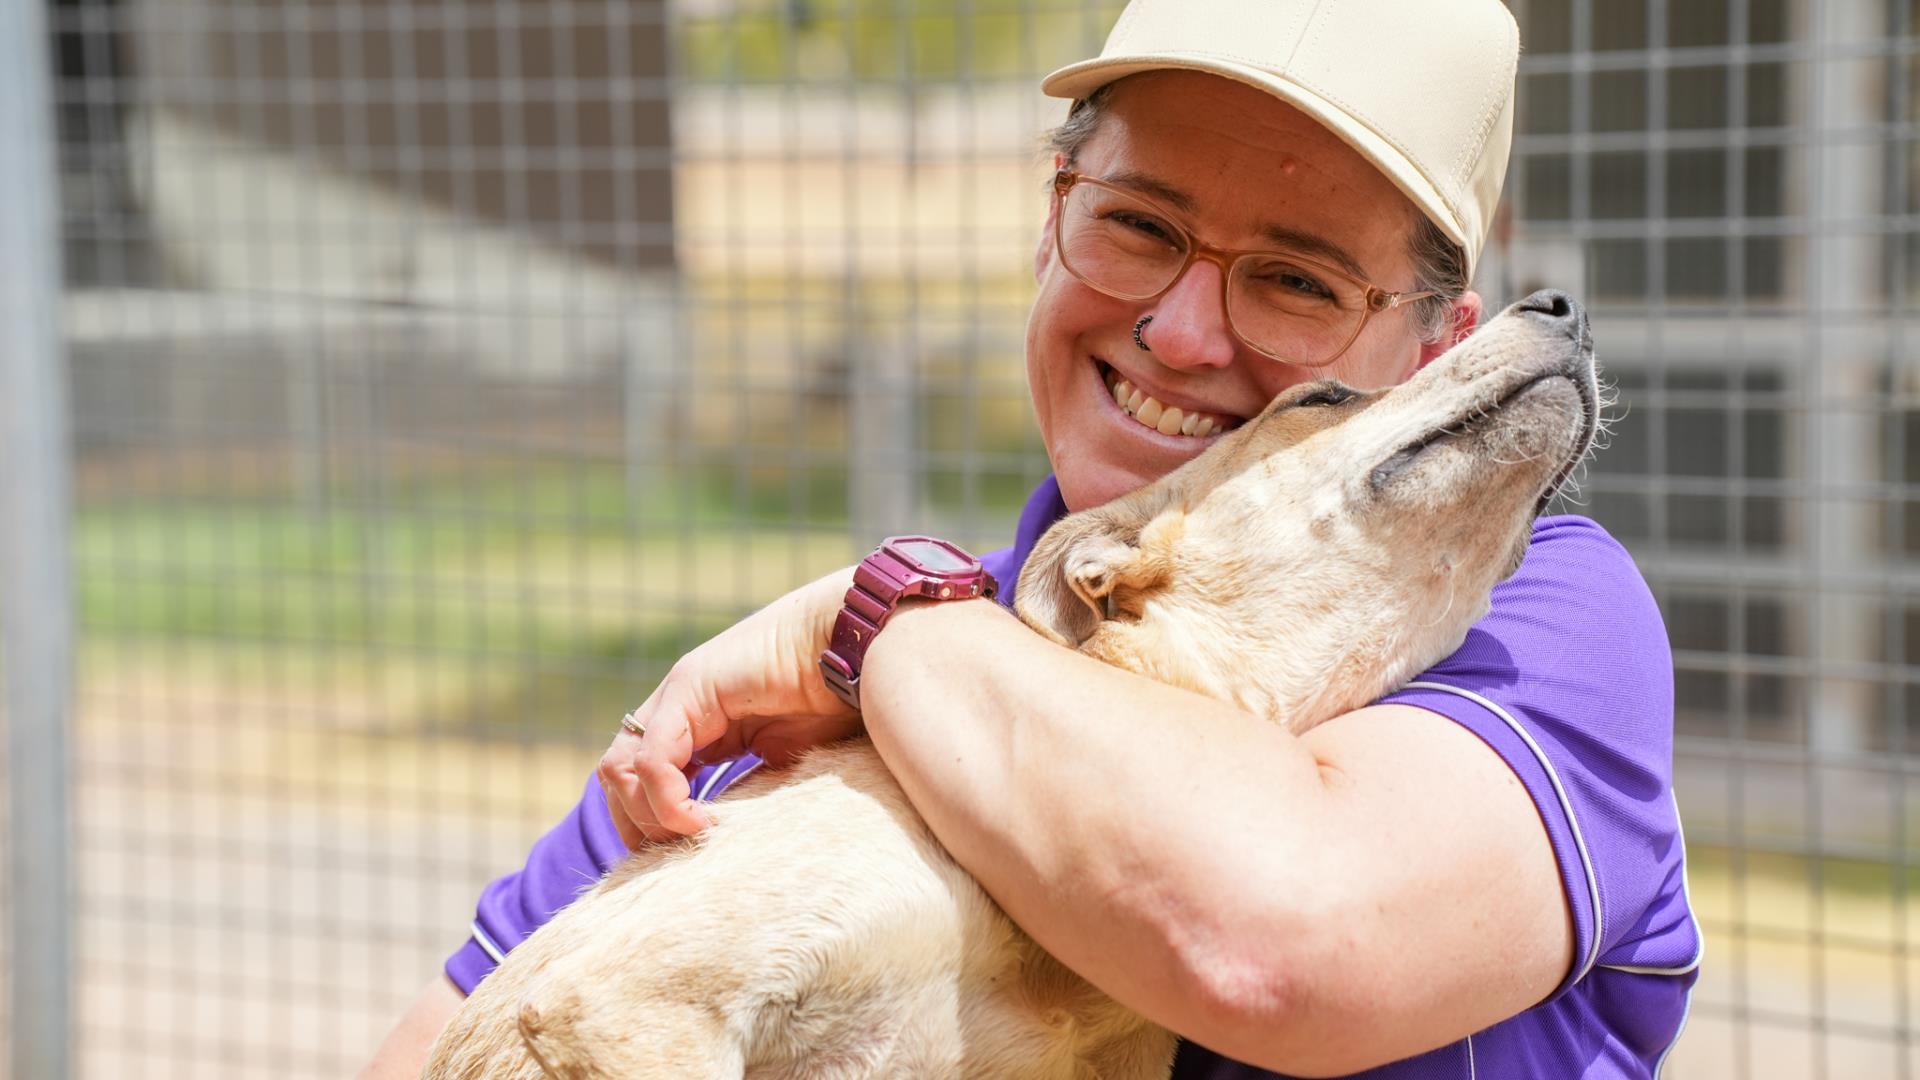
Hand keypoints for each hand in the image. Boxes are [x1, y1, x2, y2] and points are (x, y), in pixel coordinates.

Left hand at [598, 567, 859, 846]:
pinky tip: (700, 819)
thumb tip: (729, 842)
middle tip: (681, 854)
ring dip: (648, 816)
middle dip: (638, 826)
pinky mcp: (689, 687)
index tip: (683, 860)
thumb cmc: (838, 702)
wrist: (860, 647)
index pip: (636, 781)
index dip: (647, 825)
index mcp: (697, 726)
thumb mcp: (784, 764)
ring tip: (694, 834)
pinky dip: (667, 799)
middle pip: (616, 776)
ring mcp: (677, 694)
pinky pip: (653, 758)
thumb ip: (748, 793)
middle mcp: (676, 708)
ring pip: (619, 769)